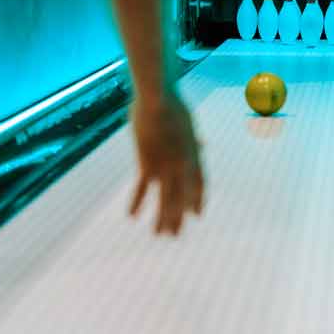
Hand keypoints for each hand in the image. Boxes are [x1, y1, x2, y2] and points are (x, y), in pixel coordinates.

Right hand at [130, 93, 203, 234]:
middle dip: (178, 217)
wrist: (159, 98)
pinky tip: (131, 216)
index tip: (196, 215)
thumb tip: (203, 144)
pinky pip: (142, 188)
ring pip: (165, 199)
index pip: (199, 184)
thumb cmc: (173, 105)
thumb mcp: (188, 124)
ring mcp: (167, 166)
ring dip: (161, 219)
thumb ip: (193, 139)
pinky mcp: (148, 162)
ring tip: (157, 234)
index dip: (197, 201)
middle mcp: (183, 165)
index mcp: (194, 154)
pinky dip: (136, 202)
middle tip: (173, 234)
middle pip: (182, 197)